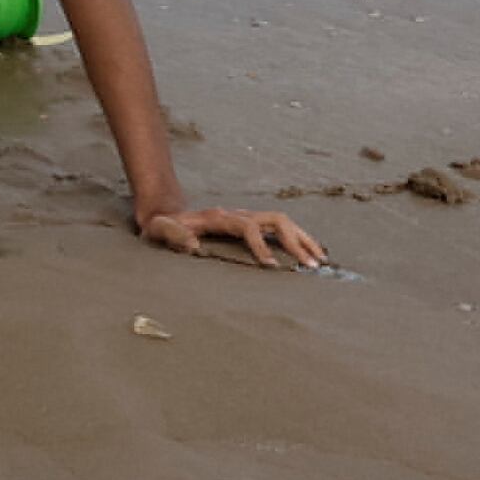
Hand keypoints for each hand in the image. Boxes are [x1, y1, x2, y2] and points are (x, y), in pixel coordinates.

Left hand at [141, 203, 325, 270]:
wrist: (165, 211)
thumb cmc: (162, 225)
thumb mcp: (158, 229)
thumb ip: (171, 234)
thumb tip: (192, 245)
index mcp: (219, 217)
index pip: (248, 227)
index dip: (260, 245)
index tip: (271, 267)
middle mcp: (237, 214)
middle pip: (274, 219)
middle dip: (294, 242)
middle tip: (311, 266)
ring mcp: (245, 217)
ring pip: (282, 221)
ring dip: (303, 238)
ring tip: (320, 260)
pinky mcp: (250, 223)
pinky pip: (280, 227)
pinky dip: (298, 238)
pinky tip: (311, 253)